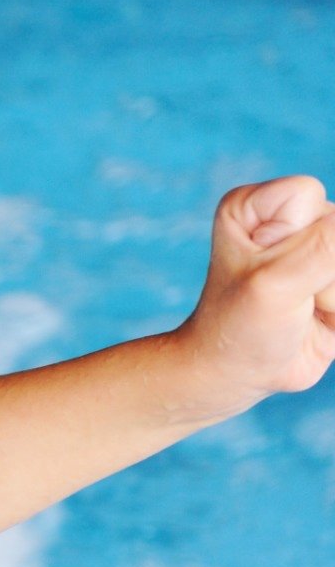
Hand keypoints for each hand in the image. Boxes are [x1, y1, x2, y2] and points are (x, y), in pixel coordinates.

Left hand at [173, 175, 334, 412]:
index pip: (306, 193)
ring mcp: (317, 246)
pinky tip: (318, 318)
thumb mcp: (277, 283)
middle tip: (289, 295)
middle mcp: (288, 219)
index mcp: (254, 206)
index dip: (297, 236)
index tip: (265, 269)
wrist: (240, 373)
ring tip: (304, 309)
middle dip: (326, 272)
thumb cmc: (241, 326)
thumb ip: (325, 246)